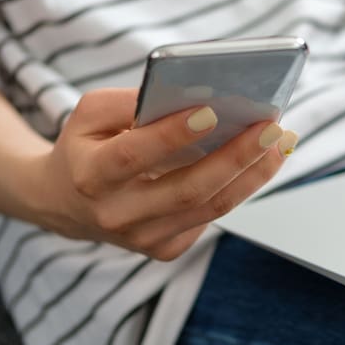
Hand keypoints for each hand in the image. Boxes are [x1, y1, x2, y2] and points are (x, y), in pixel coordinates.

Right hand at [26, 88, 296, 259]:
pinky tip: (264, 160)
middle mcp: (116, 215)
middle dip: (235, 155)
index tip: (212, 110)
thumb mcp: (91, 114)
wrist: (64, 203)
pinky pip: (212, 216)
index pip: (133, 156)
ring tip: (280, 141)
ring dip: (253, 173)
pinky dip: (242, 185)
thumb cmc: (86, 145)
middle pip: (188, 189)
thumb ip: (132, 102)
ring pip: (211, 207)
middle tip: (271, 126)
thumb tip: (195, 95)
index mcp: (90, 176)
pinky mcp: (164, 249)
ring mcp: (143, 239)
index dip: (172, 135)